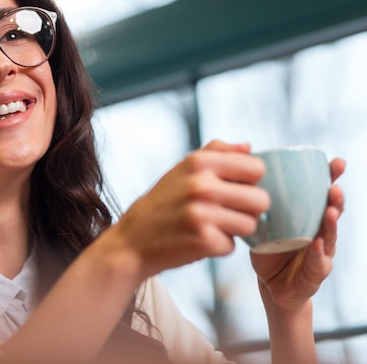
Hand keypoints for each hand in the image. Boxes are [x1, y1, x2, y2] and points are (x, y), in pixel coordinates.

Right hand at [112, 140, 270, 278]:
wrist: (133, 239)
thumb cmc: (163, 202)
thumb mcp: (183, 168)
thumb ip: (217, 152)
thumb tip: (250, 147)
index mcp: (200, 162)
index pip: (257, 168)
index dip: (250, 182)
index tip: (234, 189)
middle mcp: (202, 185)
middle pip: (261, 199)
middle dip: (249, 209)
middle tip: (226, 212)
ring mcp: (203, 214)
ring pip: (251, 225)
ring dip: (235, 230)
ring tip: (211, 226)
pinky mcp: (204, 241)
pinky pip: (232, 245)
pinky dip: (219, 246)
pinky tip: (199, 240)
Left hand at [250, 157, 345, 311]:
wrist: (271, 285)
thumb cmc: (268, 248)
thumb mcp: (260, 222)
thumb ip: (254, 202)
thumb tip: (236, 172)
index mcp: (308, 216)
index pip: (322, 193)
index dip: (331, 178)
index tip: (336, 162)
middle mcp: (319, 231)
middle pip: (333, 211)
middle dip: (336, 198)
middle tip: (335, 186)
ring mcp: (320, 252)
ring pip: (330, 236)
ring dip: (331, 223)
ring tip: (331, 211)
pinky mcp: (316, 273)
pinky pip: (319, 262)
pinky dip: (318, 252)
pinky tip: (316, 242)